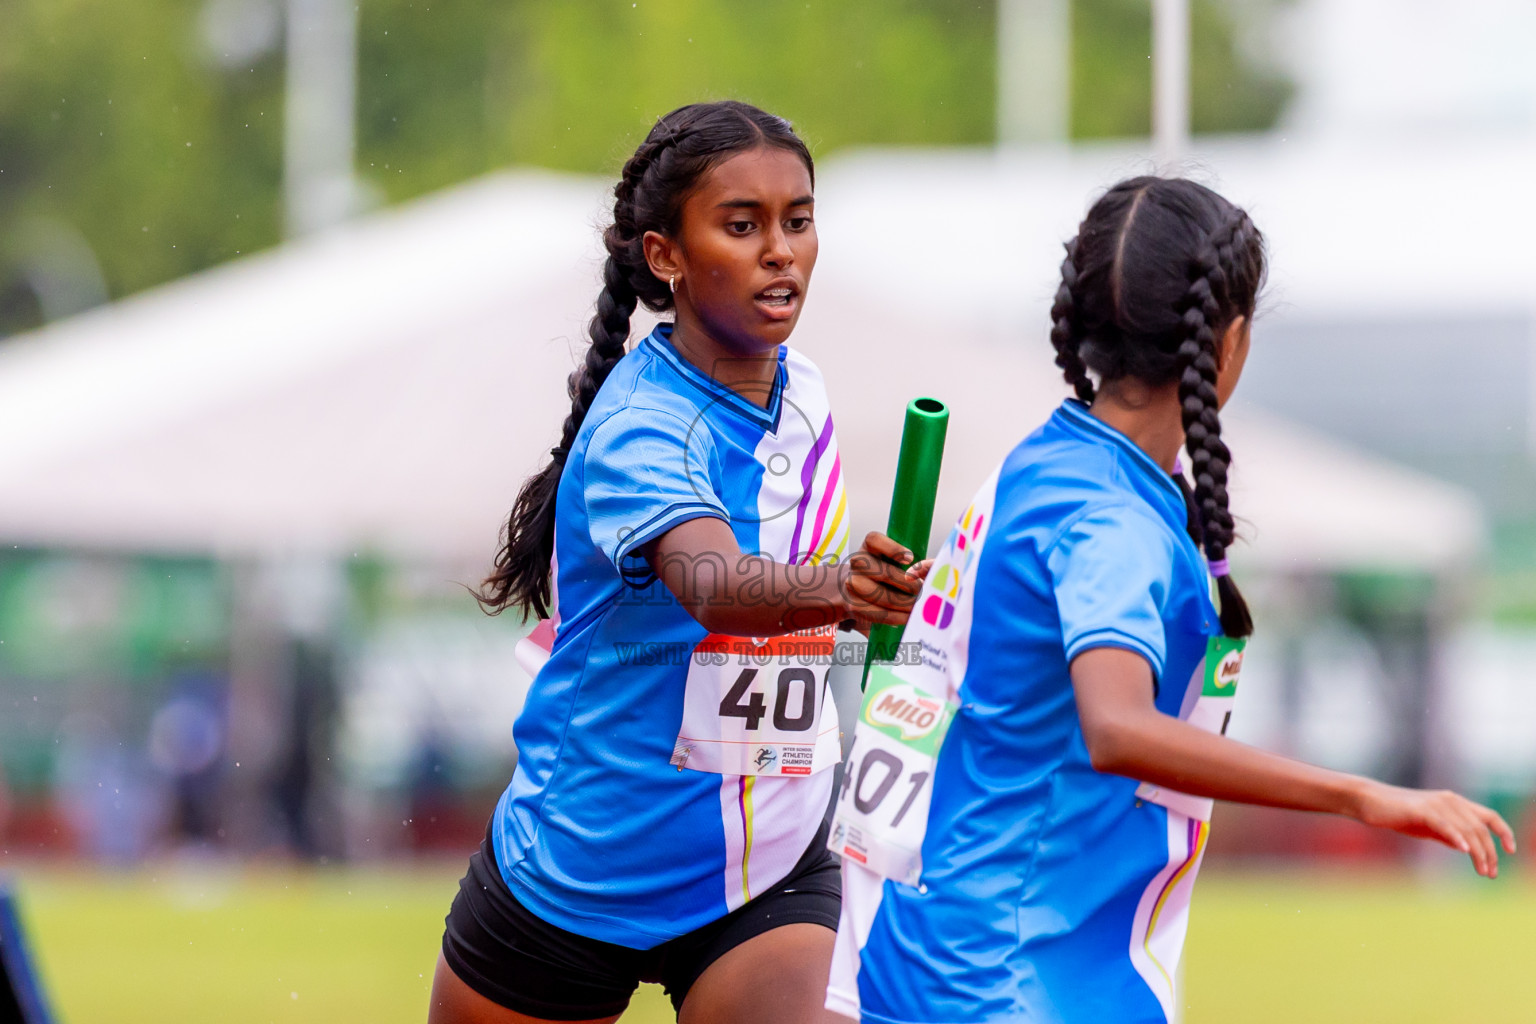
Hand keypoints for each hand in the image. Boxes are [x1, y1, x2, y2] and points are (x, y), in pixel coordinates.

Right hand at [840, 531, 925, 628]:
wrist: (863, 593)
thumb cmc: (890, 575)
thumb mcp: (899, 563)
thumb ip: (913, 564)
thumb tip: (926, 571)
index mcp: (869, 547)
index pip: (874, 540)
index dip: (892, 548)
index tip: (910, 559)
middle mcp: (857, 562)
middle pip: (880, 571)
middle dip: (905, 584)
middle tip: (922, 590)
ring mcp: (851, 583)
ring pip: (877, 594)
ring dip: (902, 602)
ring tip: (917, 606)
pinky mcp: (853, 605)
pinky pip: (874, 613)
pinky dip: (894, 617)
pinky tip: (907, 617)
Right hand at [1352, 780, 1515, 877]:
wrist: (1370, 802)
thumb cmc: (1398, 814)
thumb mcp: (1429, 827)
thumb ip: (1448, 834)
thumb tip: (1467, 848)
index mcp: (1455, 802)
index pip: (1489, 816)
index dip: (1504, 833)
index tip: (1510, 851)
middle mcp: (1450, 800)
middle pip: (1481, 828)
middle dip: (1490, 853)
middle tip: (1490, 873)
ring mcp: (1436, 803)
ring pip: (1467, 829)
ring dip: (1478, 852)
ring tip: (1482, 871)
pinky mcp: (1422, 810)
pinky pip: (1445, 825)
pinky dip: (1457, 837)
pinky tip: (1465, 851)